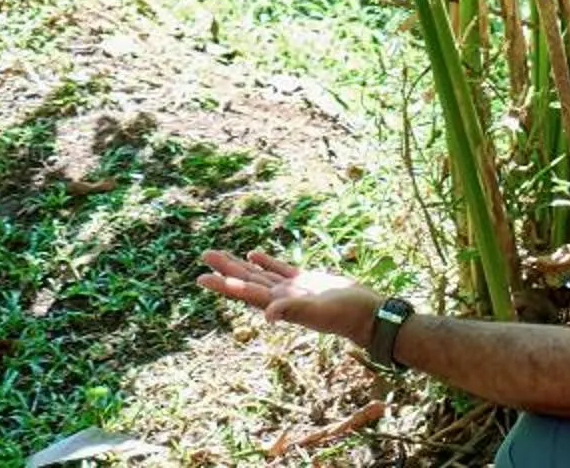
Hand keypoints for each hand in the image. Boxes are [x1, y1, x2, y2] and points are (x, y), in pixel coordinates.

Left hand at [195, 250, 384, 343]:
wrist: (368, 314)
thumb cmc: (345, 315)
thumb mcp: (318, 312)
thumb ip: (293, 311)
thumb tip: (267, 317)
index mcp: (280, 304)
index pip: (245, 292)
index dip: (223, 284)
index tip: (201, 278)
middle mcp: (281, 298)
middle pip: (247, 281)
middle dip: (225, 269)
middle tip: (205, 255)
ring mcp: (293, 289)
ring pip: (260, 274)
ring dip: (240, 264)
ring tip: (220, 253)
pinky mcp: (306, 280)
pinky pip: (280, 269)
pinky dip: (265, 262)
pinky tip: (254, 254)